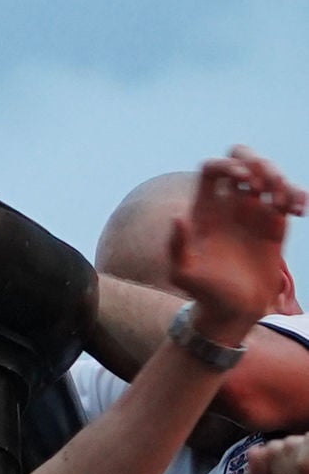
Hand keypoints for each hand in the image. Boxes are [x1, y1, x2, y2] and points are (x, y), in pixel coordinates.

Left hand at [168, 150, 304, 336]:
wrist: (233, 310)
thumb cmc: (203, 292)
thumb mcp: (183, 272)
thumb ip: (177, 246)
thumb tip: (178, 217)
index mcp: (204, 209)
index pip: (212, 170)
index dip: (227, 166)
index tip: (244, 181)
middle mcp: (228, 206)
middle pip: (241, 162)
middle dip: (256, 162)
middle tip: (266, 185)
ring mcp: (252, 215)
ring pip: (268, 177)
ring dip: (281, 180)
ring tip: (286, 206)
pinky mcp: (275, 228)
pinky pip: (288, 200)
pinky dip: (297, 196)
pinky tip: (298, 211)